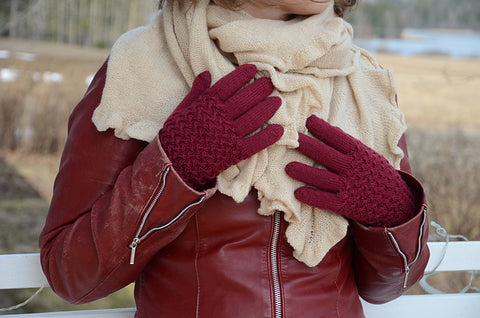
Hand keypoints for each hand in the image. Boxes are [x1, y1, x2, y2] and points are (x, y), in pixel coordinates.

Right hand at [159, 64, 283, 189]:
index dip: (242, 75)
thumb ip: (196, 92)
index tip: (253, 68)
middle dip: (260, 89)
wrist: (173, 164)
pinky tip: (279, 130)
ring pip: (253, 118)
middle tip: (270, 83)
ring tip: (276, 102)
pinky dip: (268, 137)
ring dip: (267, 109)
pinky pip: (255, 143)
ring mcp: (228, 135)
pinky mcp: (234, 153)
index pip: (228, 85)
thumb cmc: (176, 135)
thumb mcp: (181, 109)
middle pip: (245, 99)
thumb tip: (206, 73)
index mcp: (206, 105)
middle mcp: (219, 118)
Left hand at [285, 115, 415, 226]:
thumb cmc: (375, 174)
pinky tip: (298, 193)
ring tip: (288, 167)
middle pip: (327, 156)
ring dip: (305, 173)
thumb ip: (350, 146)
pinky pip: (326, 200)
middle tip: (292, 140)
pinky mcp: (345, 205)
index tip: (308, 121)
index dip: (324, 129)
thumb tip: (331, 130)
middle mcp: (352, 169)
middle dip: (309, 147)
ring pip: (323, 178)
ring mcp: (348, 187)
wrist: (395, 203)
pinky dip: (313, 197)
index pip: (339, 139)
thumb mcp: (368, 156)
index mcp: (359, 154)